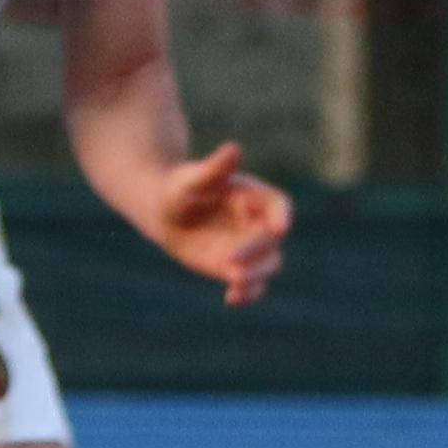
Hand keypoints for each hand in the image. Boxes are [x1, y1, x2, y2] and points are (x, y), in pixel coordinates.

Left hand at [138, 142, 290, 306]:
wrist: (165, 213)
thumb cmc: (180, 188)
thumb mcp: (192, 178)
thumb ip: (215, 168)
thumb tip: (234, 149)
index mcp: (254, 197)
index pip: (279, 207)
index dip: (282, 217)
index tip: (278, 229)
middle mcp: (257, 224)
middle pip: (272, 242)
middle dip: (256, 253)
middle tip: (230, 262)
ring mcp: (248, 249)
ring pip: (267, 267)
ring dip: (256, 277)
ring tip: (234, 284)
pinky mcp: (235, 268)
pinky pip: (250, 285)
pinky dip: (247, 294)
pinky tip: (230, 299)